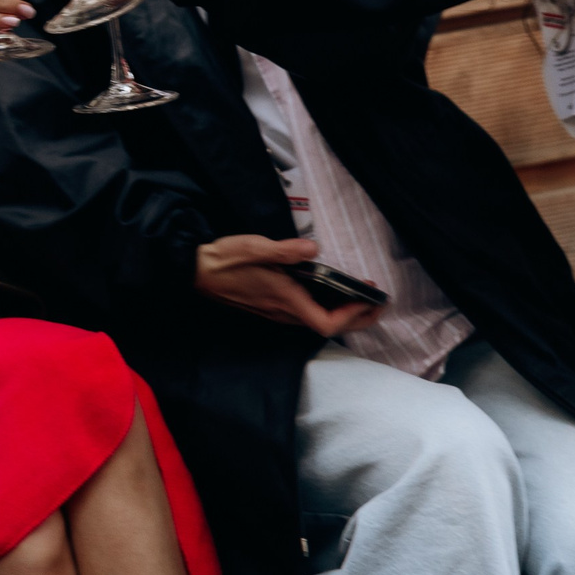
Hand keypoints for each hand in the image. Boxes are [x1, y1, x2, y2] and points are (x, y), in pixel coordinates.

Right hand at [193, 235, 380, 337]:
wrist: (196, 271)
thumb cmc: (226, 259)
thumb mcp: (256, 248)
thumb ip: (287, 250)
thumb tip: (315, 249)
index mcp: (285, 300)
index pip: (327, 323)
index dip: (352, 315)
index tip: (367, 299)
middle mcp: (284, 312)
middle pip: (329, 327)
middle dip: (357, 318)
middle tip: (378, 304)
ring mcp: (276, 312)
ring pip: (318, 322)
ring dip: (343, 313)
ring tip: (359, 297)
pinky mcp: (271, 307)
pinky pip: (306, 315)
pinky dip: (325, 308)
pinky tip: (328, 293)